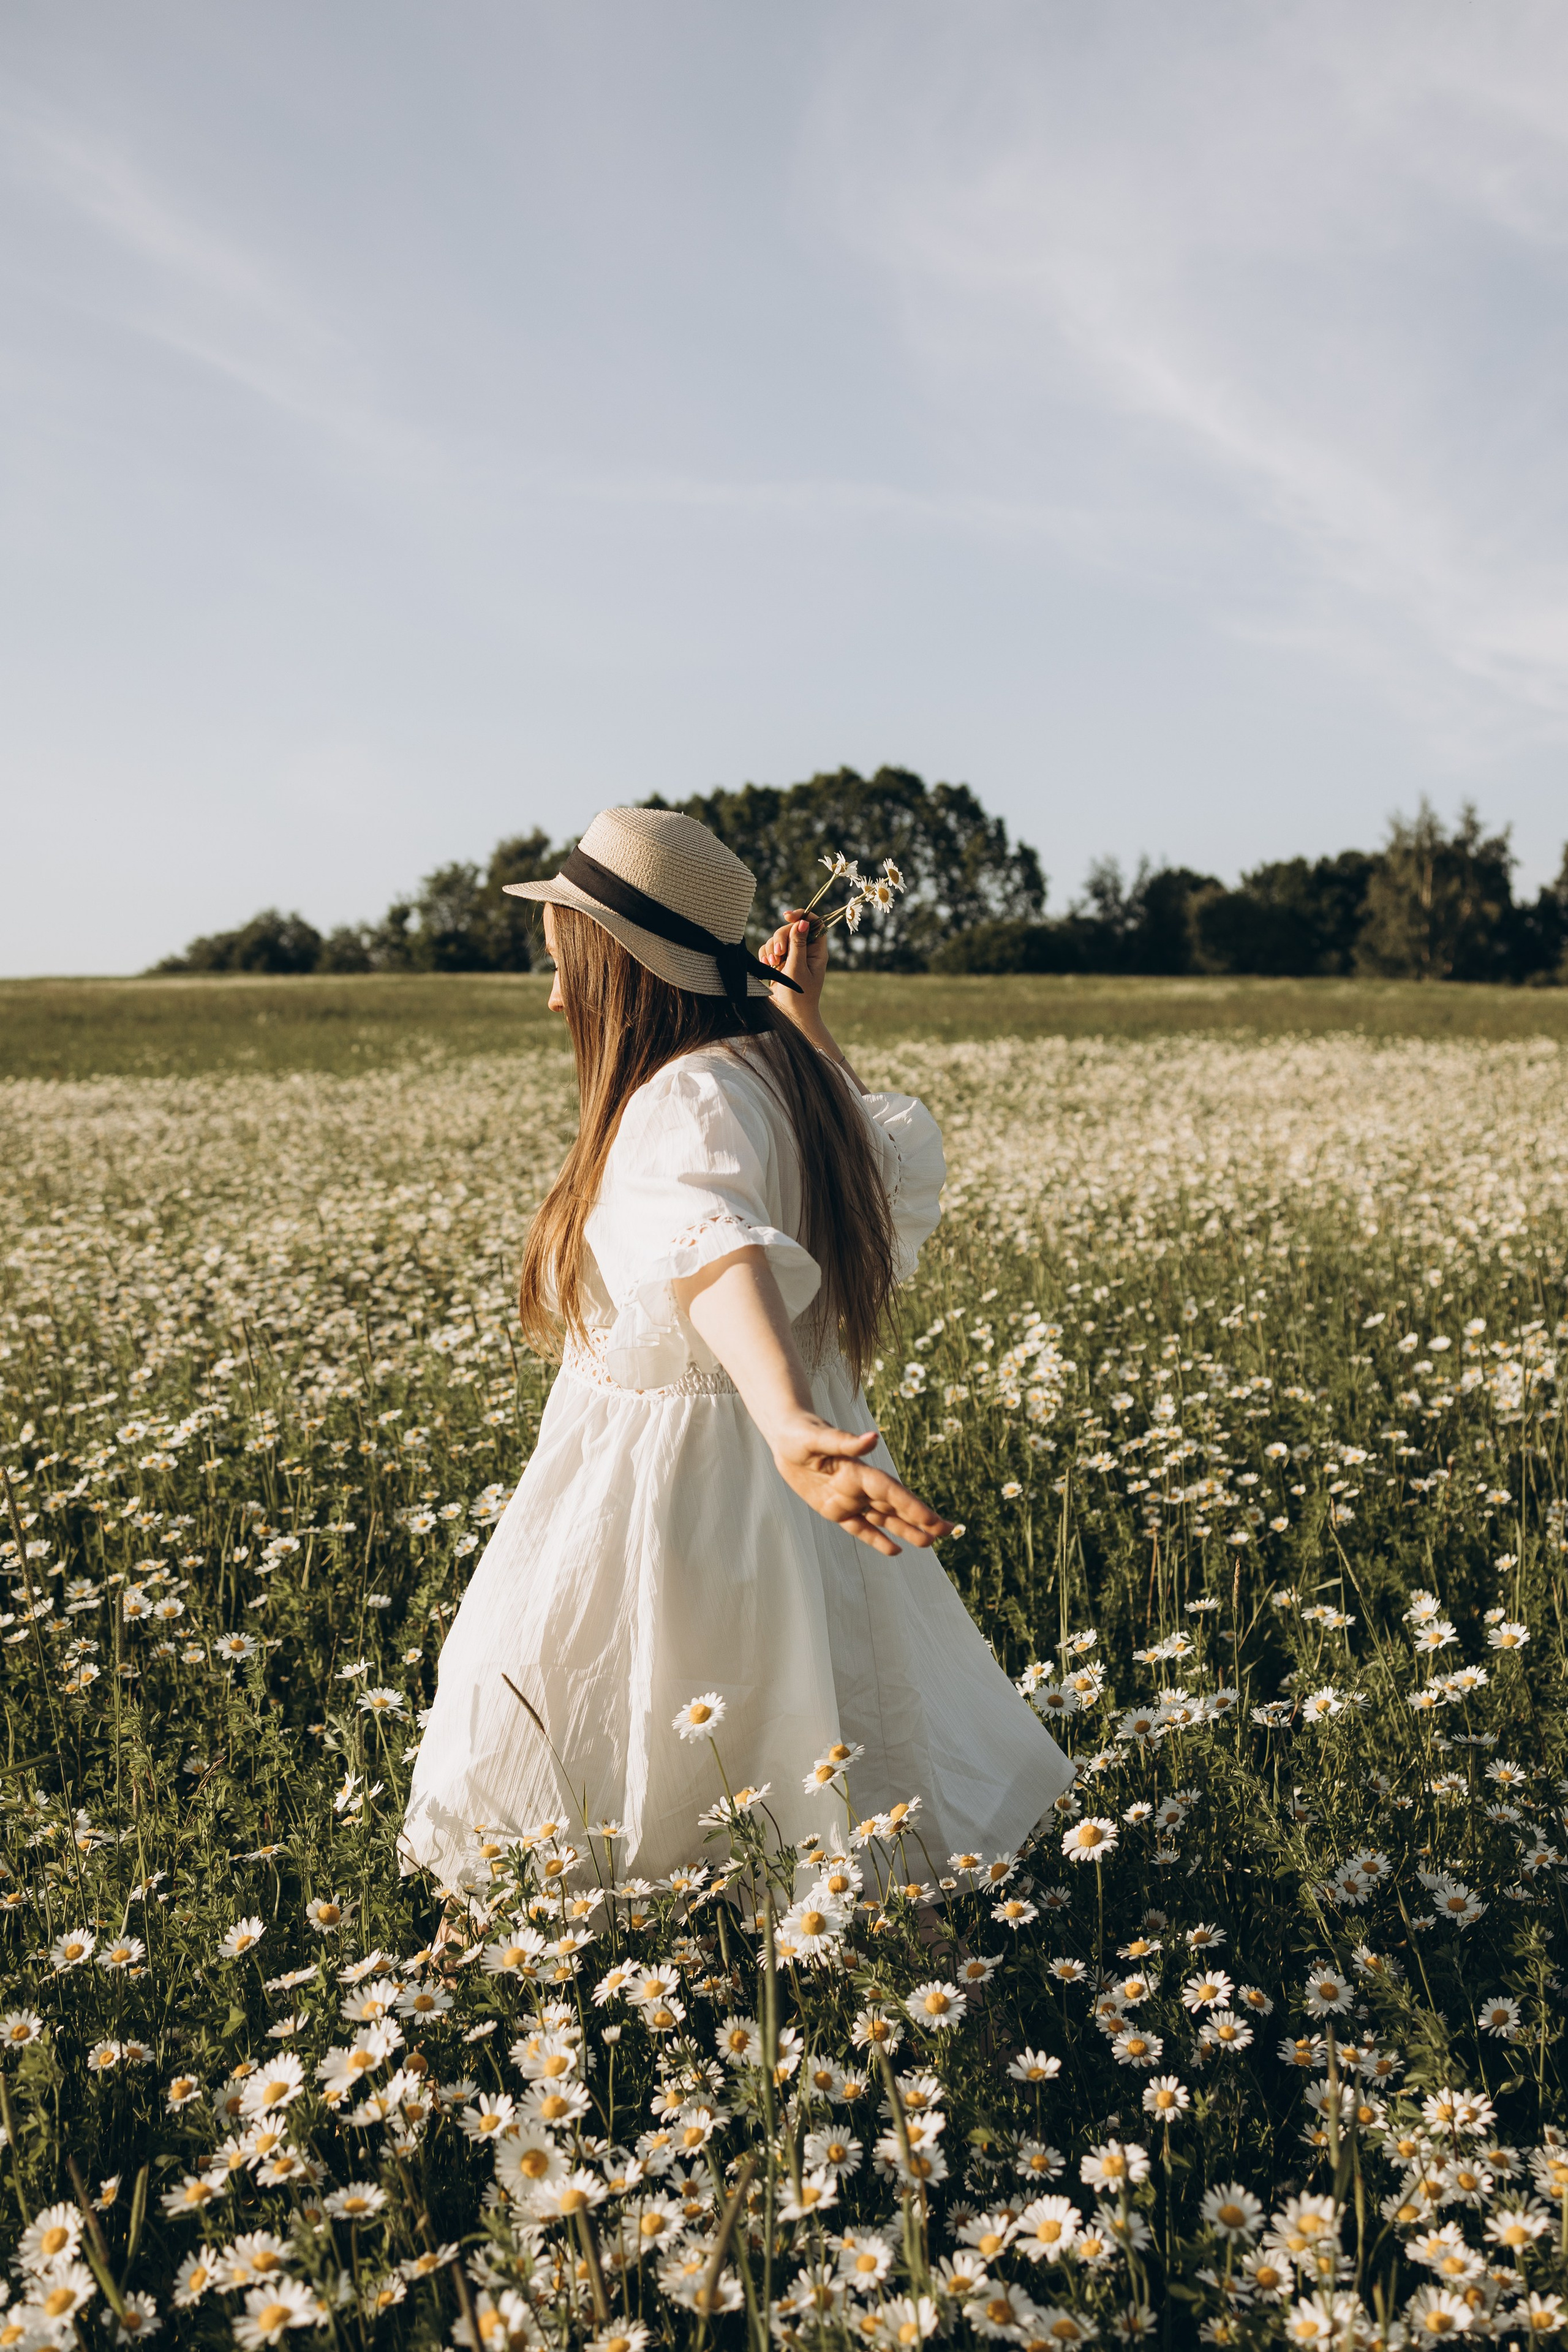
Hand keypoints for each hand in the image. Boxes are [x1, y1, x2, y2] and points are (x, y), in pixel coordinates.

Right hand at [759, 910, 828, 1029]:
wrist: (789, 1016)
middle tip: (778, 954)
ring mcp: (791, 957)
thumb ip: (798, 944)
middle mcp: (805, 951)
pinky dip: (765, 955)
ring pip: (777, 938)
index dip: (801, 916)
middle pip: (791, 929)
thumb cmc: (798, 996)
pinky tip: (766, 966)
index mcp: (817, 951)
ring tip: (772, 965)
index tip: (787, 917)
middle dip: (780, 938)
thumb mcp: (798, 968)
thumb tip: (802, 922)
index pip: (813, 923)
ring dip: (771, 948)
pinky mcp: (779, 963)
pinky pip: (769, 949)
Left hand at [769, 1410, 953, 1555]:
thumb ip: (845, 1443)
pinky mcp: (834, 1509)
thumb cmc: (799, 1432)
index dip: (910, 1506)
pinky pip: (859, 1528)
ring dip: (905, 1530)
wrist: (784, 1435)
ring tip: (930, 1543)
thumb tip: (874, 1438)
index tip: (931, 1520)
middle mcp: (858, 1486)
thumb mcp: (817, 1438)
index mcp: (857, 1470)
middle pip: (894, 1506)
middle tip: (947, 1531)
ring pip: (883, 1519)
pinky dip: (876, 1539)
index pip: (889, 1492)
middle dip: (920, 1519)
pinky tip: (895, 1550)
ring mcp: (848, 1498)